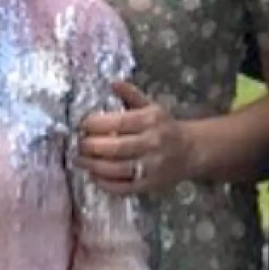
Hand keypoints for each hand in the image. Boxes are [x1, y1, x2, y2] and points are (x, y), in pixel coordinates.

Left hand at [75, 81, 194, 194]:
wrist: (190, 151)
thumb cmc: (163, 127)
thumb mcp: (151, 106)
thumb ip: (131, 94)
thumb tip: (112, 82)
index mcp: (151, 120)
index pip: (119, 122)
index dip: (96, 124)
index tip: (81, 125)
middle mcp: (152, 143)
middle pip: (115, 147)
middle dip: (91, 146)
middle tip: (77, 144)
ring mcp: (151, 167)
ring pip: (117, 169)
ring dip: (93, 166)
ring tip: (79, 160)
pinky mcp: (150, 186)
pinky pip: (123, 188)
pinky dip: (105, 184)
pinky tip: (93, 175)